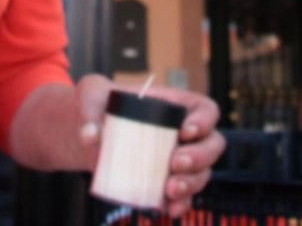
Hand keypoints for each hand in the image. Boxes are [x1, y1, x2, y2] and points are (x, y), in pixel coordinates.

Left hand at [76, 74, 224, 217]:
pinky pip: (184, 197)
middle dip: (200, 156)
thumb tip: (90, 136)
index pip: (206, 110)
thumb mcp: (91, 93)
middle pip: (213, 145)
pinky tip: (168, 208)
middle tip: (175, 162)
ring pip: (202, 174)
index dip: (204, 121)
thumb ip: (89, 107)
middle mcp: (184, 134)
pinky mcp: (166, 183)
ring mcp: (179, 160)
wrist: (91, 133)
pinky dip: (180, 205)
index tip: (184, 131)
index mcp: (176, 105)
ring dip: (191, 184)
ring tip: (170, 189)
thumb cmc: (99, 105)